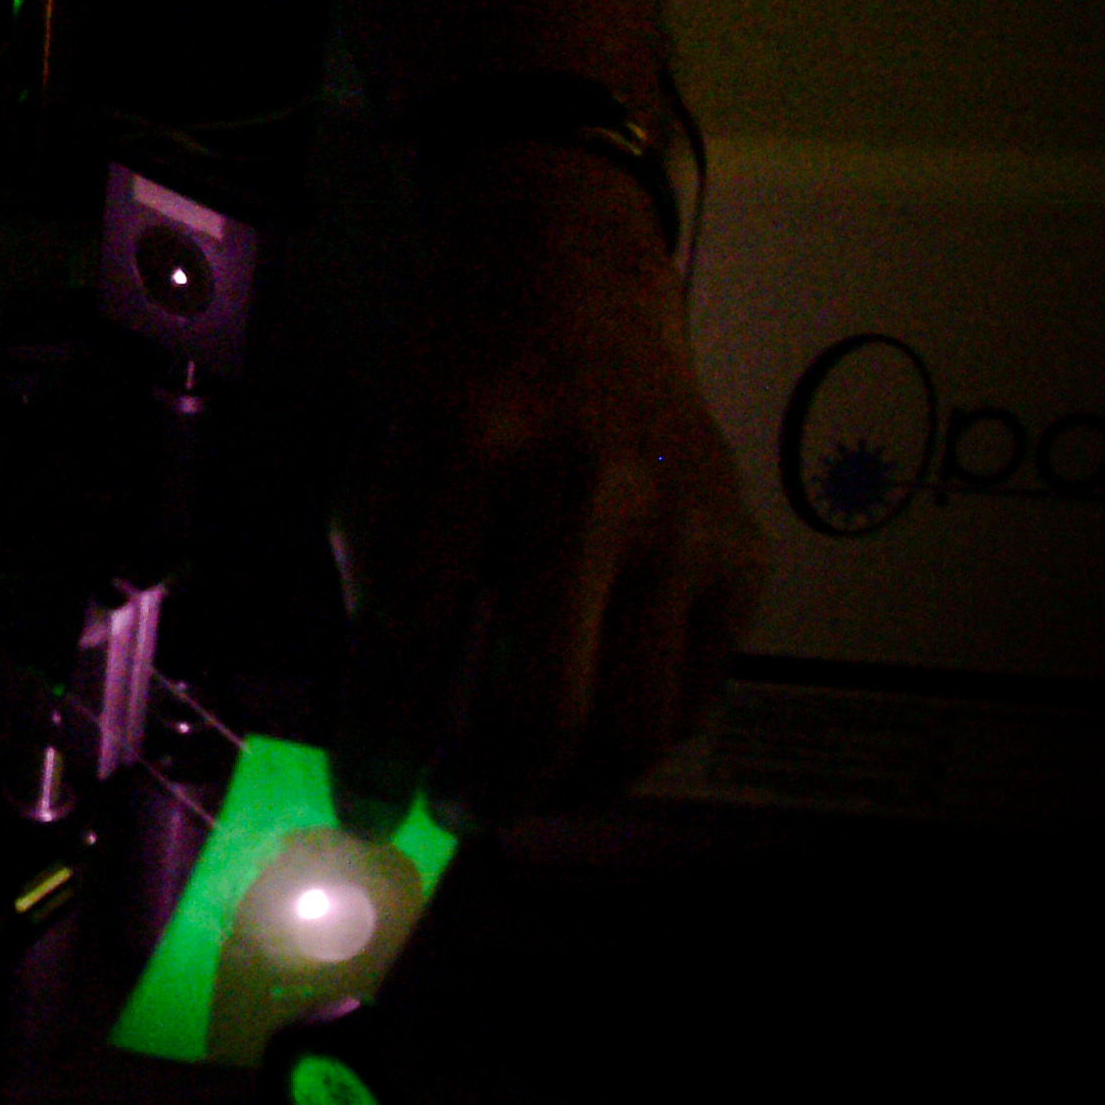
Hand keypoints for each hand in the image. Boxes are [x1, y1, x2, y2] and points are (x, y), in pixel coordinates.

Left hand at [328, 145, 768, 832]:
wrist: (576, 293)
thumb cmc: (455, 389)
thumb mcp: (383, 464)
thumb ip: (379, 595)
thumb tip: (381, 751)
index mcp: (466, 451)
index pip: (411, 640)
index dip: (379, 749)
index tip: (362, 810)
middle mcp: (584, 487)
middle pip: (542, 705)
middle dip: (484, 790)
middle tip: (450, 811)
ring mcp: (680, 523)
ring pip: (633, 723)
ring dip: (561, 787)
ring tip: (509, 788)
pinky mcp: (742, 551)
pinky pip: (692, 695)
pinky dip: (630, 741)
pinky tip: (581, 735)